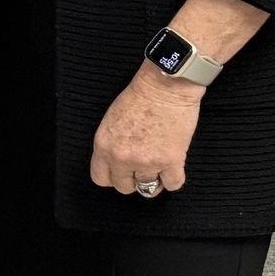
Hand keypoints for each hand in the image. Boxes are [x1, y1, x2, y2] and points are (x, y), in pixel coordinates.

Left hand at [90, 68, 201, 196]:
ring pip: (148, 188)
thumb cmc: (140, 97)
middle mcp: (121, 157)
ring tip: (160, 168)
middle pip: (124, 187)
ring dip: (155, 180)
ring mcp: (146, 161)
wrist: (164, 86)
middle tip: (143, 169)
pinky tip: (174, 169)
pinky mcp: (170, 161)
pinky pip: (173, 184)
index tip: (122, 174)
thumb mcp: (111, 122)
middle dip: (133, 180)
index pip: (100, 178)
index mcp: (103, 146)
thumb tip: (117, 162)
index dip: (113, 177)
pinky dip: (174, 179)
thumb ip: (112, 145)